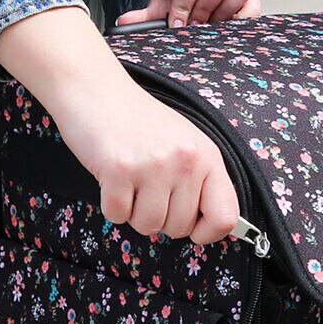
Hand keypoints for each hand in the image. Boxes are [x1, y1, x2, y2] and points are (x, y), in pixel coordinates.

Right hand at [0, 6, 239, 242]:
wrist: (97, 90)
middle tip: (146, 189)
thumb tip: (206, 227)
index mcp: (208, 156)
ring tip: (130, 182)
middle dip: (160, 218)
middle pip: (180, 227)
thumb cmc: (139, 121)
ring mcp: (153, 165)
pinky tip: (111, 178)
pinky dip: (111, 205)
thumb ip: (200, 180)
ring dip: (134, 212)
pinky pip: (118, 215)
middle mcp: (186, 161)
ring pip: (148, 226)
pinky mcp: (119, 170)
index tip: (191, 227)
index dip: (207, 233)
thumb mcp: (184, 143)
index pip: (225, 217)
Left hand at [116, 0, 261, 28]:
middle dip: (204, 9)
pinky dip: (242, 20)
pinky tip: (228, 30)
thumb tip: (123, 22)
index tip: (178, 26)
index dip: (183, 6)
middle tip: (196, 28)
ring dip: (223, 13)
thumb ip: (143, 17)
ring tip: (211, 28)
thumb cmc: (180, 2)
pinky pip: (252, 6)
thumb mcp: (161, 7)